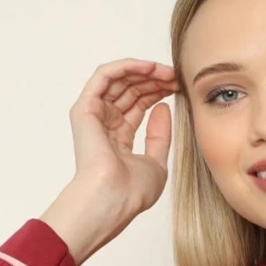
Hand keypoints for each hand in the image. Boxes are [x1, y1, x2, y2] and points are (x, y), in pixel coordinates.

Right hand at [43, 58, 180, 264]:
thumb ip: (159, 136)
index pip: (138, 105)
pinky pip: (104, 76)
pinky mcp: (86, 108)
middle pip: (130, 90)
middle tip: (176, 77)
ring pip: (119, 80)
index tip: (179, 88)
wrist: (113, 198)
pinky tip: (149, 66)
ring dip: (143, 71)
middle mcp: (104, 125)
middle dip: (154, 80)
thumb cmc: (131, 192)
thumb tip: (162, 107)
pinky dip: (126, 66)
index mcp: (118, 139)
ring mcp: (93, 116)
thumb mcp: (157, 162)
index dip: (158, 92)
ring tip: (166, 72)